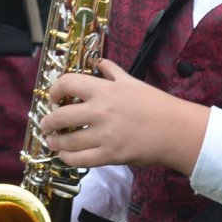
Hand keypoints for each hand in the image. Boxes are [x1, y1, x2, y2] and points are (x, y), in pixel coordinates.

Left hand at [38, 58, 208, 173]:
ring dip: (54, 141)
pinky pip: (80, 159)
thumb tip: (100, 62)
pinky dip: (67, 158)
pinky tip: (65, 155)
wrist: (175, 130)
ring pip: (67, 141)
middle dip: (48, 122)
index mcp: (104, 90)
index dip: (54, 90)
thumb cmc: (155, 104)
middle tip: (46, 124)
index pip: (67, 83)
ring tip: (52, 141)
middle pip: (61, 116)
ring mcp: (104, 135)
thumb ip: (112, 72)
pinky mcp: (110, 155)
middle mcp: (100, 111)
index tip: (54, 98)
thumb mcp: (132, 81)